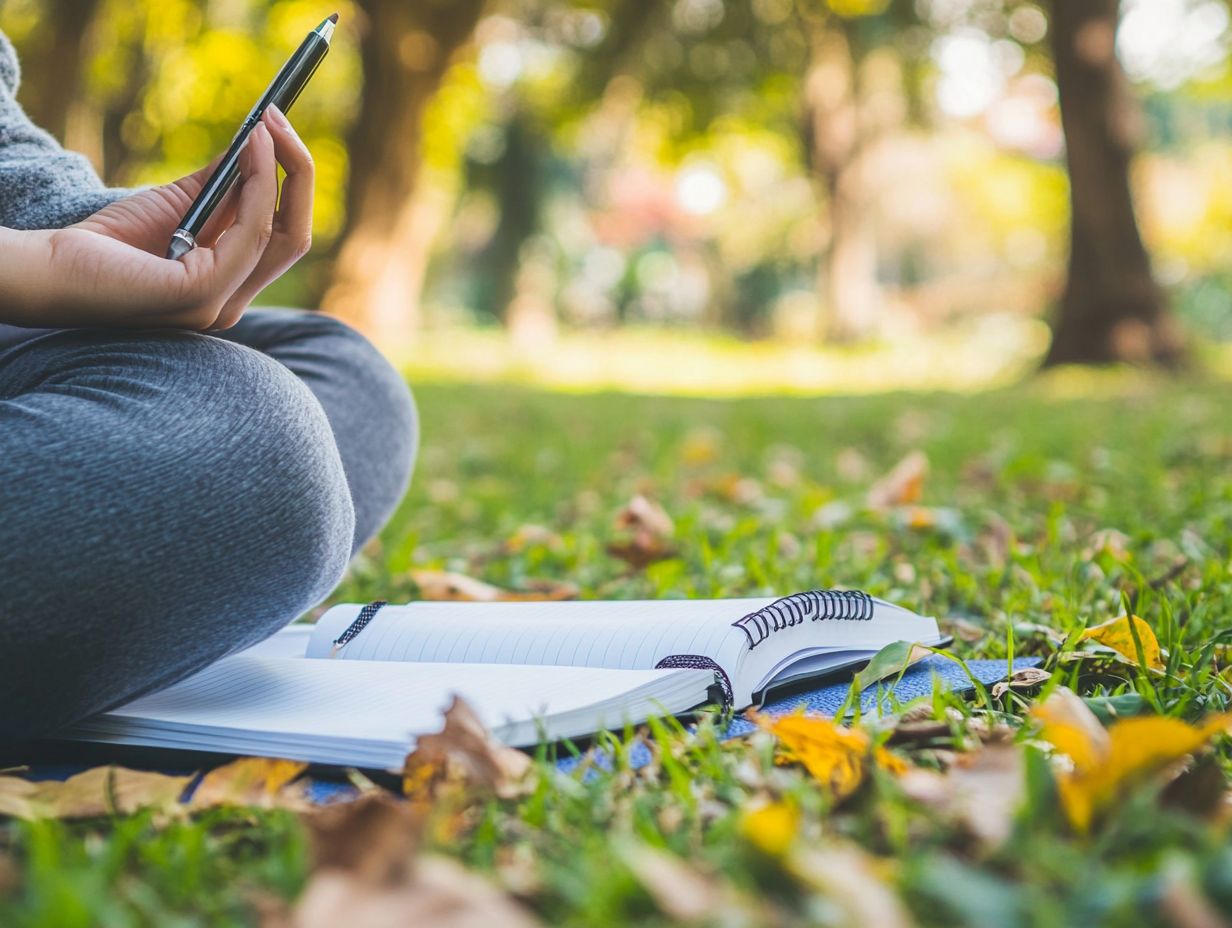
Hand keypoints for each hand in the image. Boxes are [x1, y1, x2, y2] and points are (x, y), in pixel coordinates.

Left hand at [22, 105, 314, 330]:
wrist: (51, 271)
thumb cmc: (105, 245)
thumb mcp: (174, 204)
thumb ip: (218, 187)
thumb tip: (255, 147)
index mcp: (227, 287)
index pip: (282, 239)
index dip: (289, 185)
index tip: (275, 134)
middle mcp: (232, 303)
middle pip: (295, 238)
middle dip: (298, 175)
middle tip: (279, 122)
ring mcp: (221, 304)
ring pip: (283, 234)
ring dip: (281, 170)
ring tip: (266, 126)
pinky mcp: (204, 295)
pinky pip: (252, 232)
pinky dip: (260, 186)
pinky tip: (249, 150)